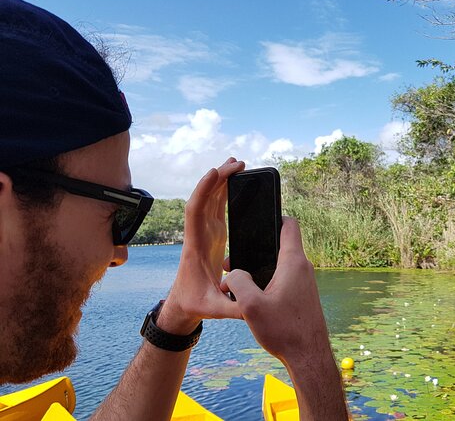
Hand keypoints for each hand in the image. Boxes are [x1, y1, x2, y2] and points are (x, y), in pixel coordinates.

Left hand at [158, 158, 244, 333]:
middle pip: (205, 198)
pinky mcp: (213, 233)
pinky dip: (224, 191)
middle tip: (236, 163)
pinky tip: (235, 180)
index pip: (196, 210)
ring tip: (238, 164)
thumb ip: (234, 308)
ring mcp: (205, 232)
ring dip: (222, 180)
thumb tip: (253, 305)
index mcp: (196, 245)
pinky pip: (217, 206)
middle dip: (219, 178)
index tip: (215, 173)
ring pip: (211, 199)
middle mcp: (199, 233)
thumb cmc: (197, 304)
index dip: (204, 190)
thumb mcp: (216, 309)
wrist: (184, 303)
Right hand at [222, 217, 331, 363]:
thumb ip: (238, 282)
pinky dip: (268, 282)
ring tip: (239, 284)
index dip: (274, 217)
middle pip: (279, 246)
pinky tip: (253, 298)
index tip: (257, 221)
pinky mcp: (303, 295)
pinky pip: (284, 279)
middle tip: (234, 264)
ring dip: (260, 269)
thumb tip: (233, 274)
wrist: (308, 356)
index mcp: (293, 262)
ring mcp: (305, 282)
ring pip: (280, 264)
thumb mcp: (251, 306)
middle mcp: (302, 268)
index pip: (290, 225)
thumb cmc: (284, 331)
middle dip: (256, 250)